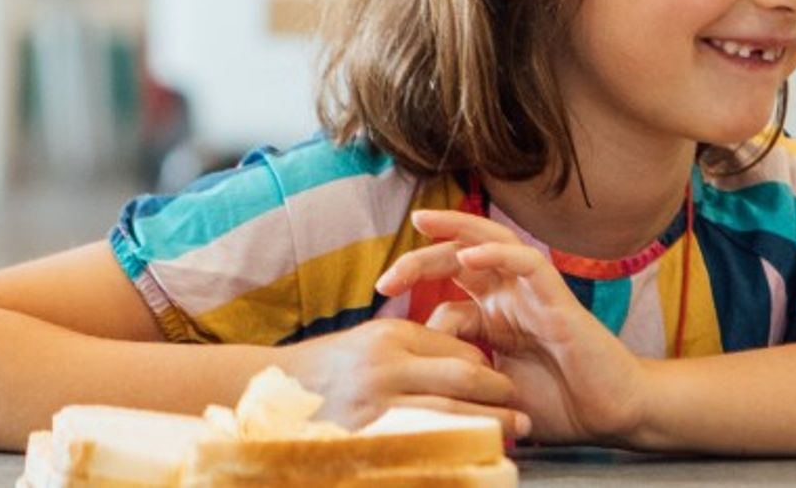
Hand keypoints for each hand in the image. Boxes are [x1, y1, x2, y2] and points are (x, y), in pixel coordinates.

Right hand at [276, 318, 525, 438]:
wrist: (271, 394)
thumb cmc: (331, 369)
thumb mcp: (372, 343)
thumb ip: (416, 349)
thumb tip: (470, 365)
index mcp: (391, 338)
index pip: (459, 353)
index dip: (487, 372)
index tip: (503, 388)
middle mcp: (387, 366)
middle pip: (463, 380)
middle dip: (500, 398)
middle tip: (523, 414)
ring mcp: (377, 403)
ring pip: (449, 415)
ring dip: (489, 427)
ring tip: (514, 436)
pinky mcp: (368, 435)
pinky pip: (423, 443)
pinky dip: (452, 450)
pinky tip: (470, 457)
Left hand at [375, 211, 649, 445]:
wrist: (609, 415)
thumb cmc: (557, 402)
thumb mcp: (492, 386)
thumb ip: (459, 365)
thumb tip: (419, 350)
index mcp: (494, 314)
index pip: (446, 285)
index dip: (414, 288)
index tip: (381, 300)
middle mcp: (512, 295)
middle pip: (462, 254)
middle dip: (422, 255)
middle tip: (386, 276)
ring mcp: (535, 293)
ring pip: (495, 241)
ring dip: (458, 228)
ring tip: (425, 221)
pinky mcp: (559, 299)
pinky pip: (529, 264)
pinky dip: (498, 255)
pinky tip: (470, 256)